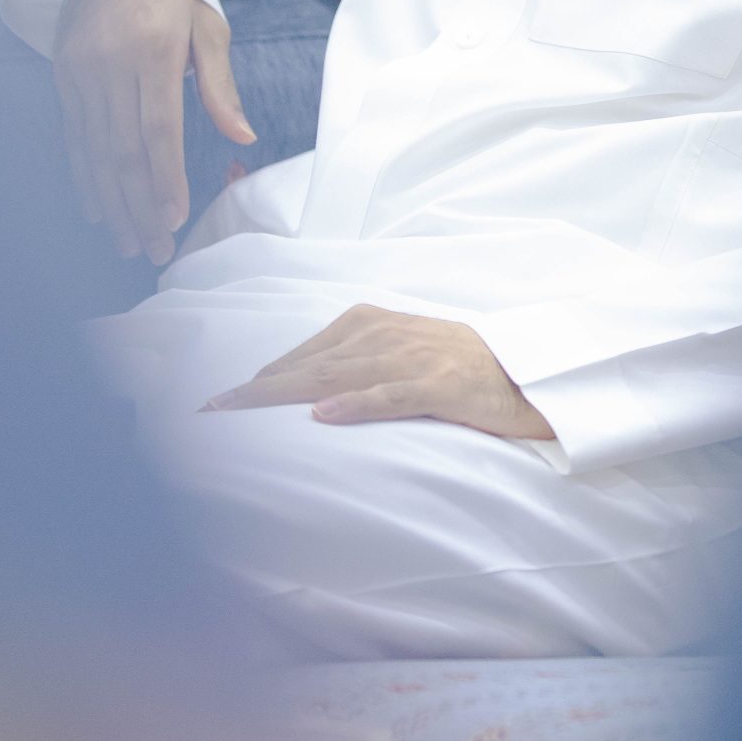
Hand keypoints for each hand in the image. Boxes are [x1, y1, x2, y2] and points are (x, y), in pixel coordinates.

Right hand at [53, 0, 254, 266]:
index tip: (174, 217)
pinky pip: (73, 137)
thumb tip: (243, 137)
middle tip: (154, 250)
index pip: (157, 127)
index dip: (164, 177)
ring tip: (128, 244)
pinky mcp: (62, 76)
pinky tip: (96, 210)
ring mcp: (80, 72)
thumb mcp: (208, 28)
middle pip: (122, 150)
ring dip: (111, 203)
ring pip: (93, 151)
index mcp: (152, 51)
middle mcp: (110, 64)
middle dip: (138, 206)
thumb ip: (221, 86)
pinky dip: (84, 177)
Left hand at [201, 304, 555, 441]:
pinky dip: (356, 404)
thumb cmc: (461, 367)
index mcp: (373, 323)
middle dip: (257, 388)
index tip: (217, 403)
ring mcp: (414, 358)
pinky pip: (391, 394)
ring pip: (338, 377)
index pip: (305, 354)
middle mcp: (387, 334)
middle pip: (310, 365)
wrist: (531, 373)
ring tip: (244, 409)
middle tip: (210, 410)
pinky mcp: (442, 385)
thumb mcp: (402, 355)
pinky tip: (323, 417)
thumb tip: (304, 394)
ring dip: (286, 393)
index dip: (260, 378)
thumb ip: (356, 364)